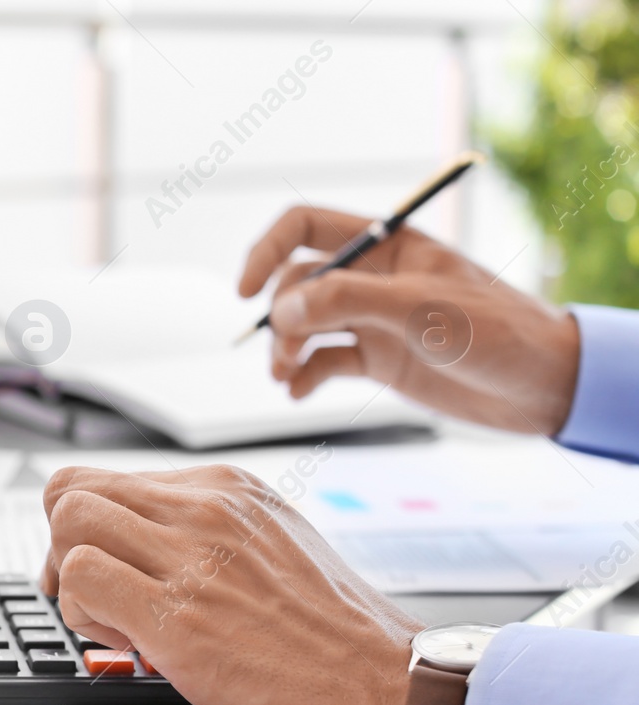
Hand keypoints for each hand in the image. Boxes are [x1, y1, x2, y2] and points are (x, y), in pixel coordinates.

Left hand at [40, 464, 423, 704]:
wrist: (384, 690)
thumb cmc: (333, 635)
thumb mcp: (276, 545)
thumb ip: (210, 532)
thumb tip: (143, 540)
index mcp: (226, 488)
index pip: (109, 478)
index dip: (88, 528)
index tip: (103, 567)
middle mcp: (205, 508)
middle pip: (73, 491)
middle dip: (61, 546)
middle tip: (89, 596)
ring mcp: (190, 556)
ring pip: (68, 522)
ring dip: (69, 580)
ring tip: (112, 621)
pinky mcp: (176, 612)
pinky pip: (80, 579)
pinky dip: (82, 613)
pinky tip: (125, 642)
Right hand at [241, 205, 581, 435]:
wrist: (541, 386)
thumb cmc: (495, 331)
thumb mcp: (418, 308)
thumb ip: (345, 302)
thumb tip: (281, 311)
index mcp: (387, 245)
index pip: (305, 227)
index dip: (267, 251)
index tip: (246, 290)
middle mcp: (373, 278)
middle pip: (296, 284)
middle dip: (280, 317)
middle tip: (285, 351)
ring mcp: (373, 320)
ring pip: (303, 326)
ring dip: (284, 350)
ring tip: (285, 377)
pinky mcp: (378, 359)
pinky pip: (322, 363)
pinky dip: (302, 378)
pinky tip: (297, 393)